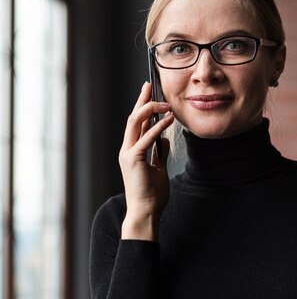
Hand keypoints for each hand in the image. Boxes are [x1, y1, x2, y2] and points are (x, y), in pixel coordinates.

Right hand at [119, 82, 174, 240]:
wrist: (146, 212)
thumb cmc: (152, 195)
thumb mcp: (158, 169)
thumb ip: (159, 153)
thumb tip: (164, 138)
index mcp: (131, 151)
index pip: (136, 124)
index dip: (142, 106)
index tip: (149, 93)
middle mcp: (127, 150)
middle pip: (133, 118)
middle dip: (142, 100)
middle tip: (150, 86)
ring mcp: (128, 154)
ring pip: (135, 123)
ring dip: (150, 110)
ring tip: (165, 104)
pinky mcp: (134, 159)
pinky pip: (146, 138)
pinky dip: (158, 127)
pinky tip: (168, 119)